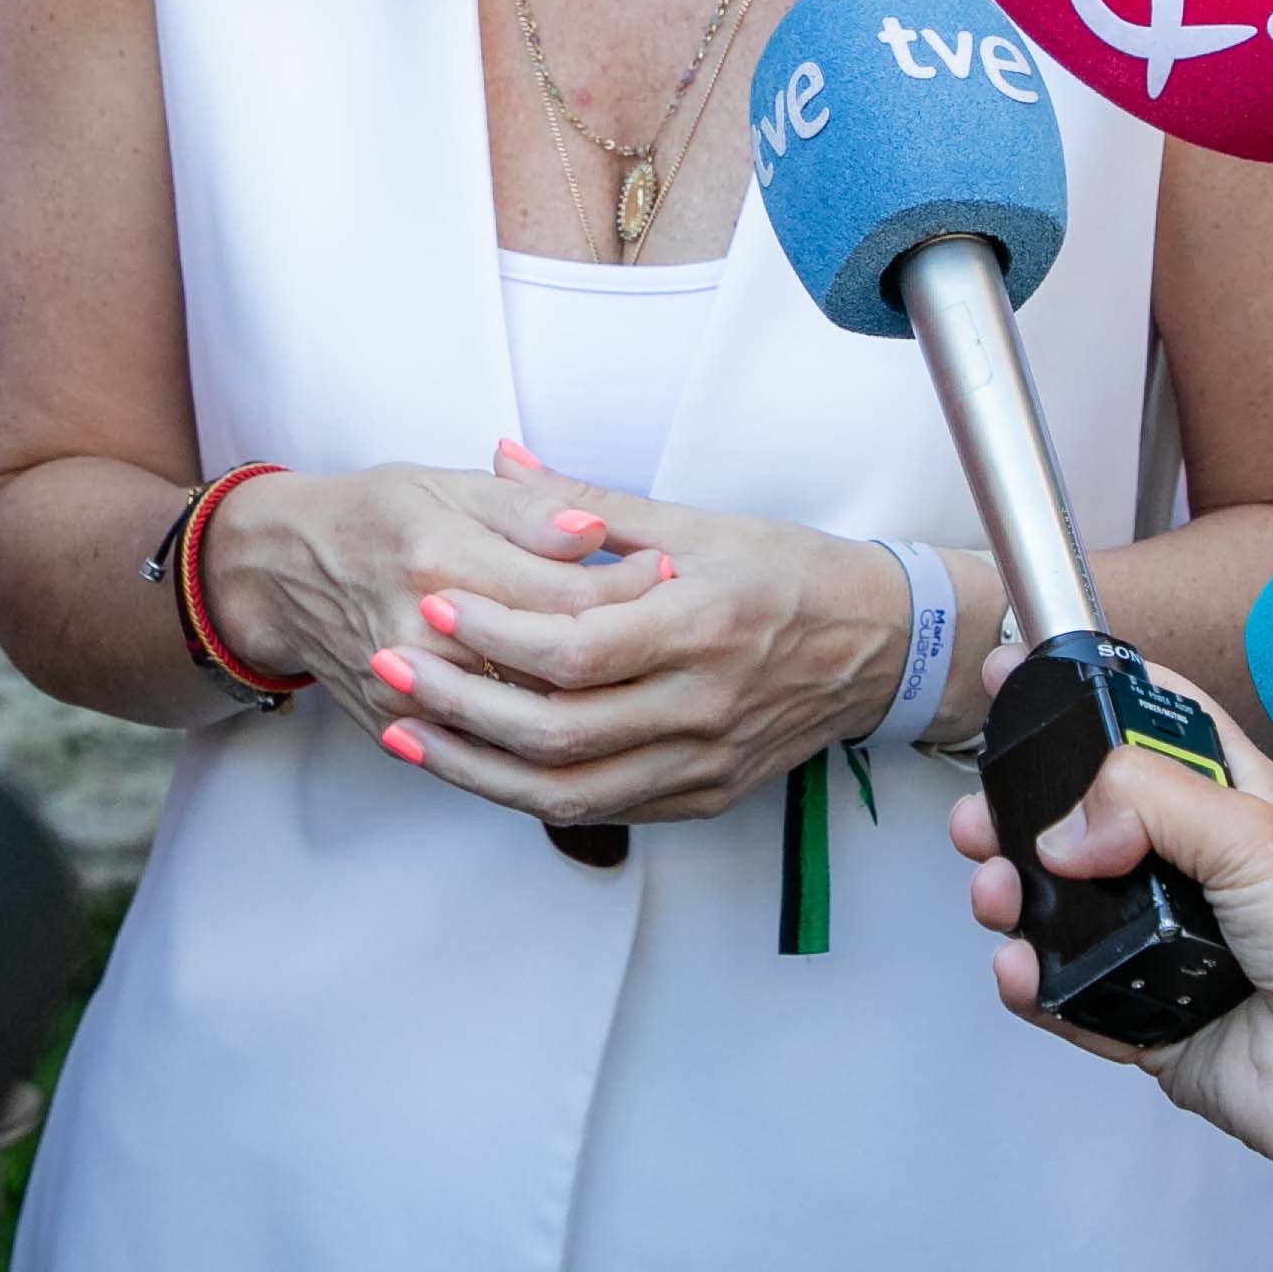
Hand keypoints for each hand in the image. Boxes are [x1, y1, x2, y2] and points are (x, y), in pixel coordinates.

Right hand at [196, 447, 669, 793]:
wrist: (279, 573)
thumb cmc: (373, 516)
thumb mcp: (449, 486)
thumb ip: (529, 508)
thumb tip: (595, 534)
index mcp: (442, 561)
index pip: (563, 597)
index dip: (629, 590)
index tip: (672, 572)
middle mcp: (422, 635)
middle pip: (552, 670)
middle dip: (625, 655)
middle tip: (676, 635)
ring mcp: (409, 693)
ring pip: (524, 726)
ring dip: (594, 709)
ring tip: (645, 682)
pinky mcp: (399, 728)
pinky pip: (486, 757)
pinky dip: (544, 748)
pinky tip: (591, 729)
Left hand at [333, 446, 925, 824]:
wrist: (880, 646)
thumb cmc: (788, 572)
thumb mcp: (696, 523)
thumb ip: (588, 502)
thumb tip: (504, 461)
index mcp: (702, 625)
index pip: (576, 649)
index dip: (493, 632)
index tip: (432, 601)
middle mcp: (703, 705)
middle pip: (559, 732)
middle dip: (460, 706)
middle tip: (392, 670)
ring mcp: (704, 762)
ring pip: (569, 792)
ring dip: (477, 768)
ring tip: (408, 733)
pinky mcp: (703, 796)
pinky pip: (601, 810)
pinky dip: (529, 793)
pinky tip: (478, 763)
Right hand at [950, 671, 1272, 1182]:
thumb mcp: (1256, 834)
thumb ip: (1149, 802)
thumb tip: (1065, 828)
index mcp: (1234, 803)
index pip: (1148, 725)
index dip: (1086, 696)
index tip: (1018, 675)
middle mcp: (1196, 868)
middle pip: (1083, 818)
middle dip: (1022, 810)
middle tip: (982, 814)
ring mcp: (1166, 943)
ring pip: (1062, 905)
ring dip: (1013, 893)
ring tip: (1000, 893)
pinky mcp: (1146, 1016)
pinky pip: (1068, 993)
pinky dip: (1031, 981)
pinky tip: (1022, 968)